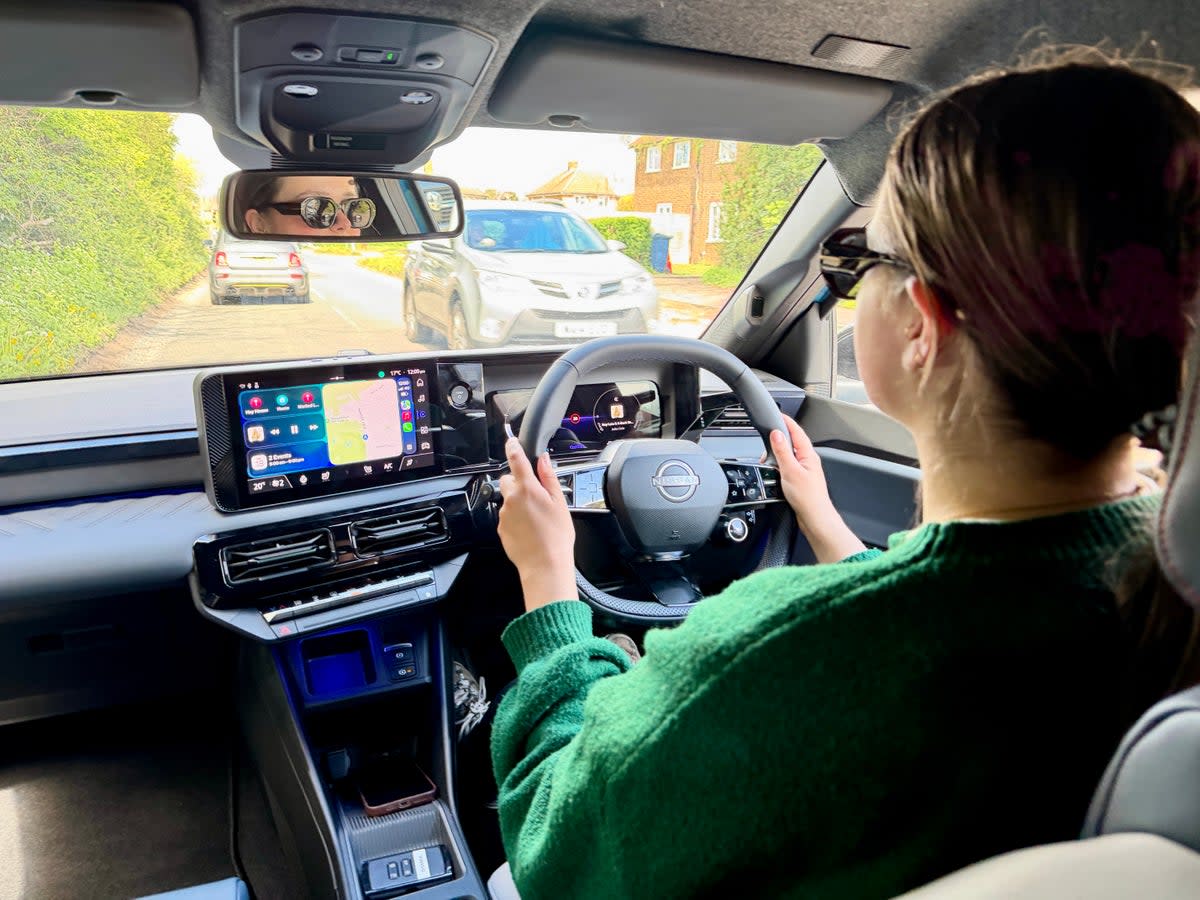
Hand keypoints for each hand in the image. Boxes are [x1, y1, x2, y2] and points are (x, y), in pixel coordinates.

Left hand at [498, 438, 578, 610]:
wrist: (545, 565)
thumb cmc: (556, 536)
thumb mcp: (559, 502)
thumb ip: (548, 477)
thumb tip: (543, 459)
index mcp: (527, 488)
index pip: (515, 459)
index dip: (512, 446)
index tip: (511, 441)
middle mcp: (511, 498)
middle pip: (508, 480)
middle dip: (518, 482)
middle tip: (535, 495)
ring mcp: (504, 514)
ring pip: (508, 499)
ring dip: (518, 503)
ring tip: (536, 518)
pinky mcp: (501, 528)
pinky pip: (506, 516)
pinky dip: (516, 518)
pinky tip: (530, 529)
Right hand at [769, 415, 865, 563]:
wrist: (815, 518)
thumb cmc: (808, 498)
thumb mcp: (791, 471)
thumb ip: (782, 452)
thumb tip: (776, 434)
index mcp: (808, 455)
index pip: (797, 431)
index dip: (786, 421)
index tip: (777, 414)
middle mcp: (808, 461)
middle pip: (792, 442)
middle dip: (778, 439)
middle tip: (766, 440)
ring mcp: (804, 470)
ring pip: (789, 455)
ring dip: (777, 454)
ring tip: (768, 459)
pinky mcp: (800, 480)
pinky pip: (788, 466)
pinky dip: (779, 465)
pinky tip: (774, 472)